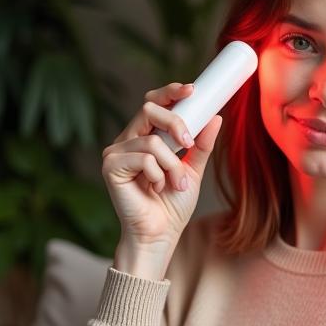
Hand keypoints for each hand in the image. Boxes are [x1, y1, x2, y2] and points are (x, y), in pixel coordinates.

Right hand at [102, 83, 222, 280]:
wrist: (160, 234)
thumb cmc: (172, 205)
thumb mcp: (193, 170)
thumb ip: (200, 144)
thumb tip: (215, 117)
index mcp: (145, 136)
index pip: (153, 102)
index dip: (170, 92)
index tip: (193, 90)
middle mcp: (128, 140)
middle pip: (148, 108)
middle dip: (175, 123)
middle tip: (188, 144)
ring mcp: (116, 152)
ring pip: (152, 140)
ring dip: (172, 164)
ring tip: (174, 184)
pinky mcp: (110, 166)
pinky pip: (144, 157)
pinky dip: (158, 174)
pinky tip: (155, 189)